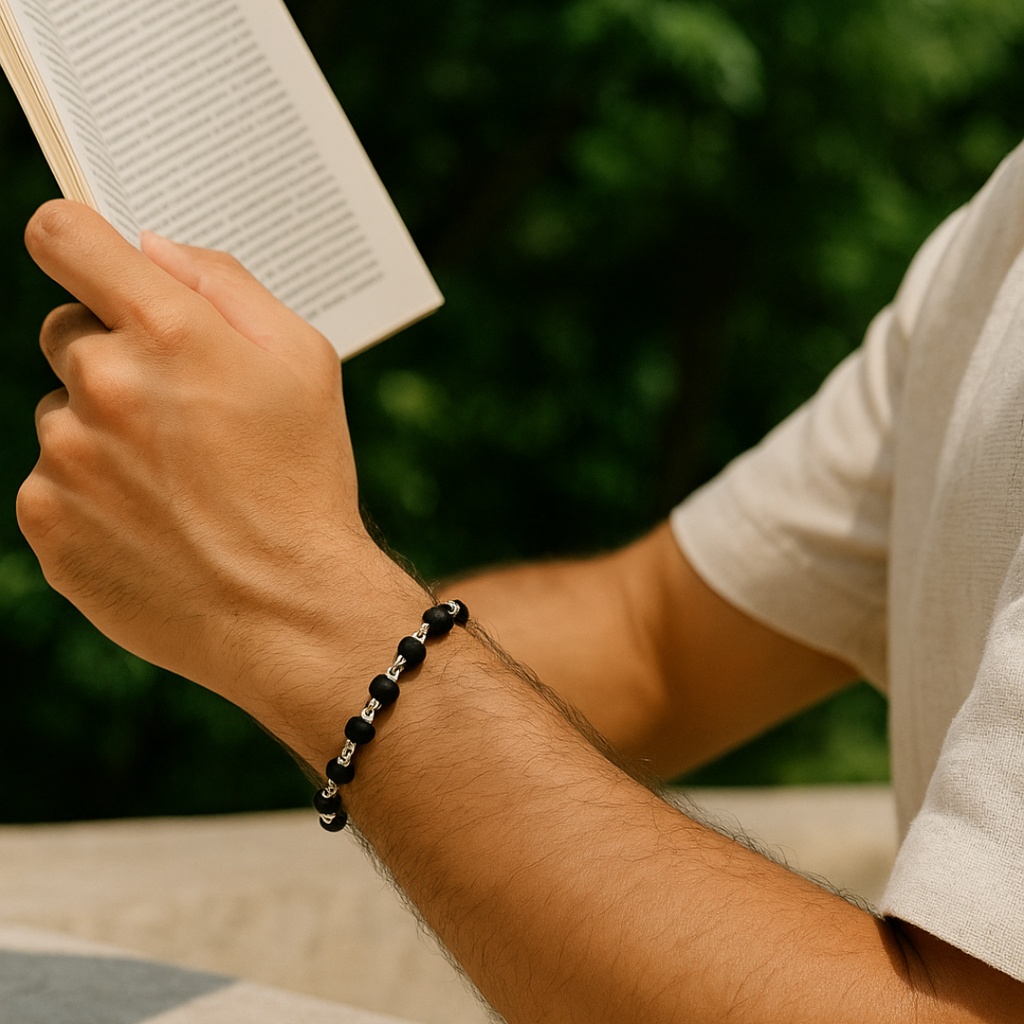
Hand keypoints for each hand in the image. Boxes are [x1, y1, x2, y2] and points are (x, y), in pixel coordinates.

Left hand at [17, 201, 394, 747]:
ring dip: (104, 431)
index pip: (63, 235)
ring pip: (62, 414)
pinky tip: (152, 521)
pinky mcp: (46, 521)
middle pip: (64, 330)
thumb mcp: (306, 361)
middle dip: (113, 354)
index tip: (89, 261)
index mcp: (168, 332)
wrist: (290, 609)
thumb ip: (226, 283)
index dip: (76, 240)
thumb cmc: (307, 478)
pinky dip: (91, 493)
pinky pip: (51, 480)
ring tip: (175, 482)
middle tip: (178, 409)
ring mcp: (65, 459)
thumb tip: (150, 248)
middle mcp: (102, 386)